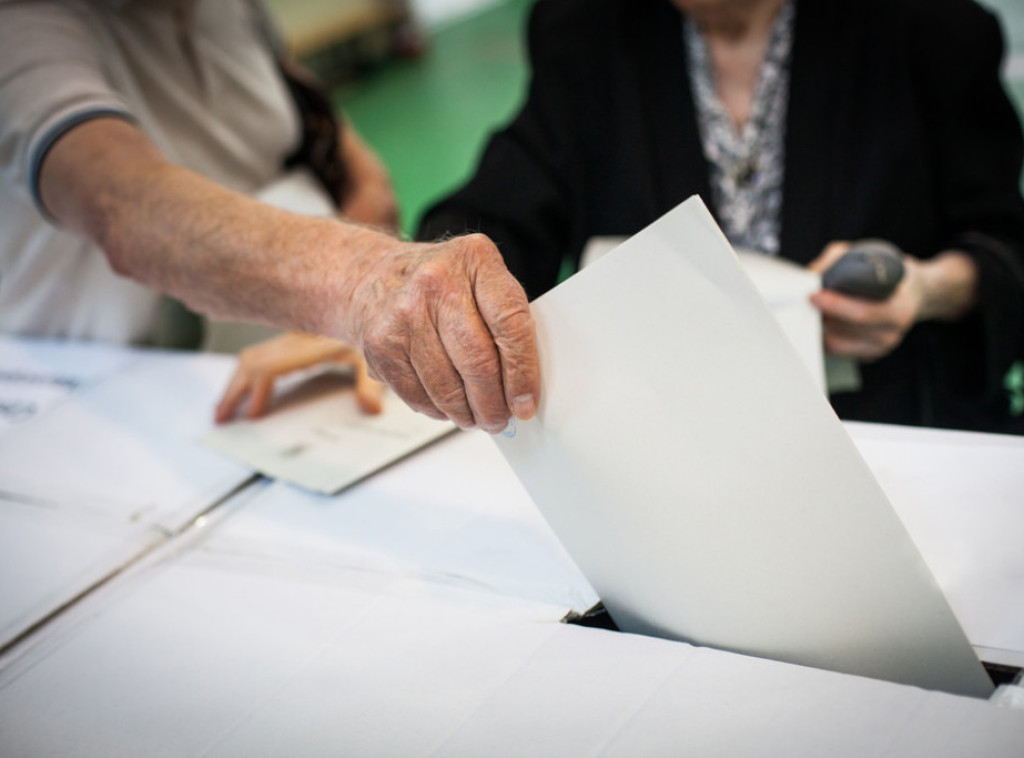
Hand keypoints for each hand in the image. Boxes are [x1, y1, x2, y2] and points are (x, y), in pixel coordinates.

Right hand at [215, 333, 382, 422]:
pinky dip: (247, 374)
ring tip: (225, 408)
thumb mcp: (376, 356)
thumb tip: (370, 410)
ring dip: (235, 383)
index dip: (258, 392)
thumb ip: (371, 384)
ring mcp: (291, 336)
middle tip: (220, 419)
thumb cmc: (374, 327)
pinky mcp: (293, 338)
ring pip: (251, 357)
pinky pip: (261, 355)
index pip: (270, 367)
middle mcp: (296, 337)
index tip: (252, 416)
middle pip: (251, 362)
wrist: (372, 301)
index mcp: (312, 342)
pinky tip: (247, 389)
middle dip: (233, 392)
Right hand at [345, 233, 540, 433]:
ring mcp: (403, 313)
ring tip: (476, 418)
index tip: (526, 403)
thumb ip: (506, 321)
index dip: (522, 373)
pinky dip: (439, 410)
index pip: (510, 324)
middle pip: (477, 362)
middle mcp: (436, 282)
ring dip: (467, 414)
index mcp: (475, 259)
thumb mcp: (480, 279)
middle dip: (493, 404)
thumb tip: (524, 389)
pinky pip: (418, 395)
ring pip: (447, 386)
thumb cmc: (441, 284)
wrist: (374, 277)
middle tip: (500, 420)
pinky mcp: (381, 344)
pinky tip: (447, 407)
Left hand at [808, 241, 977, 360]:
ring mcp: (880, 348)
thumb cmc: (888, 274)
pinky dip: (824, 337)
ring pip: (836, 345)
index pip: (862, 313)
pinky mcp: (867, 356)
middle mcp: (892, 332)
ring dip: (819, 328)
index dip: (835, 305)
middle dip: (821, 316)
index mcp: (899, 309)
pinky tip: (824, 322)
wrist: (913, 293)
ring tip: (813, 311)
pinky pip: (837, 351)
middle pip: (844, 331)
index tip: (815, 295)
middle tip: (807, 302)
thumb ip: (839, 259)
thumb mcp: (871, 256)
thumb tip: (813, 272)